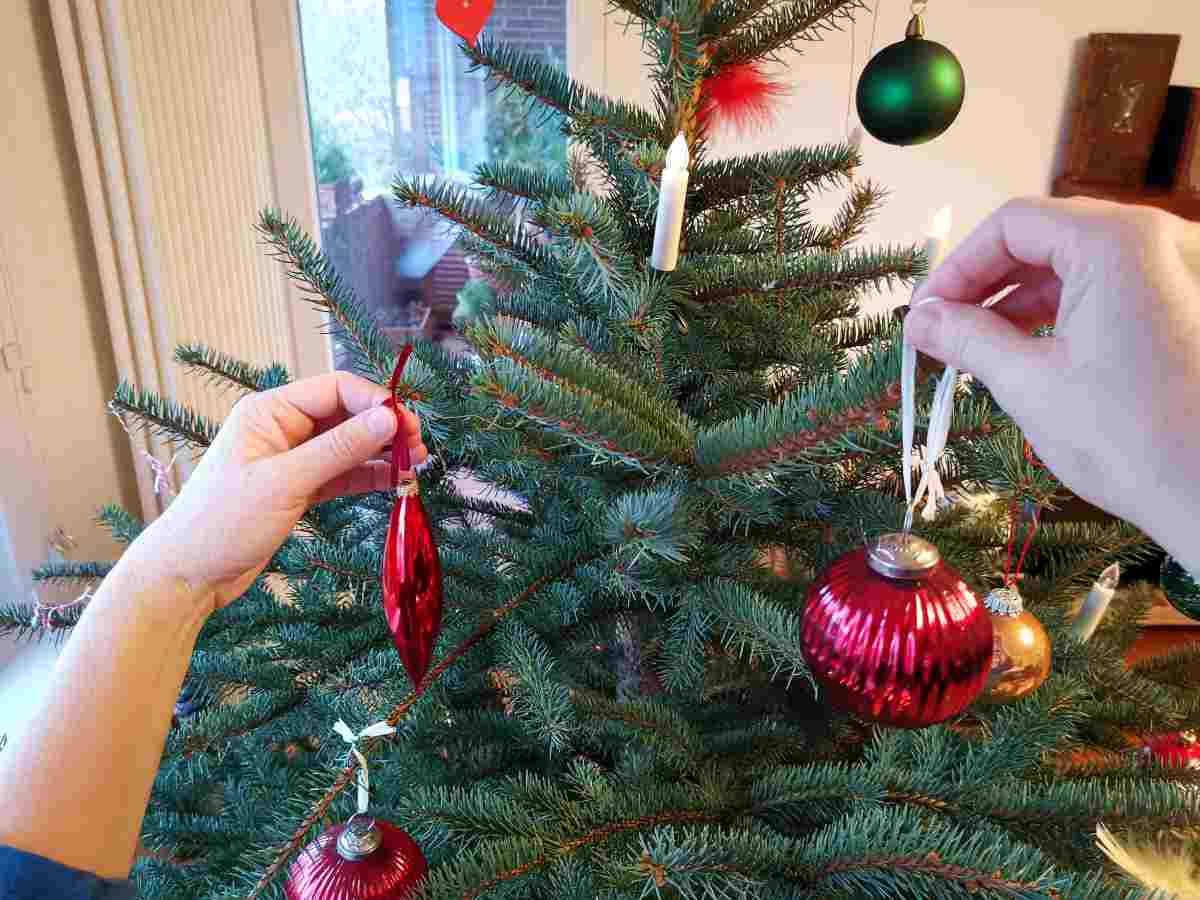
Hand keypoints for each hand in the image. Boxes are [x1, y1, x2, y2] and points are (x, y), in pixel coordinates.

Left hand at [124, 372, 427, 609]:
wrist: (188, 576)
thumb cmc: (224, 522)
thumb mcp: (286, 482)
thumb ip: (340, 448)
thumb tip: (389, 417)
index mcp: (270, 411)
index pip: (335, 388)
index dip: (376, 401)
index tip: (409, 425)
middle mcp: (283, 428)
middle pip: (347, 413)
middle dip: (385, 427)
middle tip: (419, 448)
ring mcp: (292, 459)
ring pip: (350, 444)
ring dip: (382, 453)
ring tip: (416, 467)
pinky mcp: (300, 488)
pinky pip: (344, 473)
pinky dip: (370, 476)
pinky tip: (397, 483)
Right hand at [905, 196, 1199, 571]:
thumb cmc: (1130, 440)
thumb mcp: (1028, 382)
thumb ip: (966, 338)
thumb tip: (919, 320)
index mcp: (1117, 243)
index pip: (1014, 224)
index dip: (959, 266)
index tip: (928, 311)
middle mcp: (1160, 240)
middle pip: (1049, 236)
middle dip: (989, 281)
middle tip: (946, 327)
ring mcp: (1184, 270)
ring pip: (1082, 261)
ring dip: (1024, 296)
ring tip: (982, 343)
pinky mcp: (1192, 304)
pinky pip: (1117, 285)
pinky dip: (1068, 308)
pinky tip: (1034, 347)